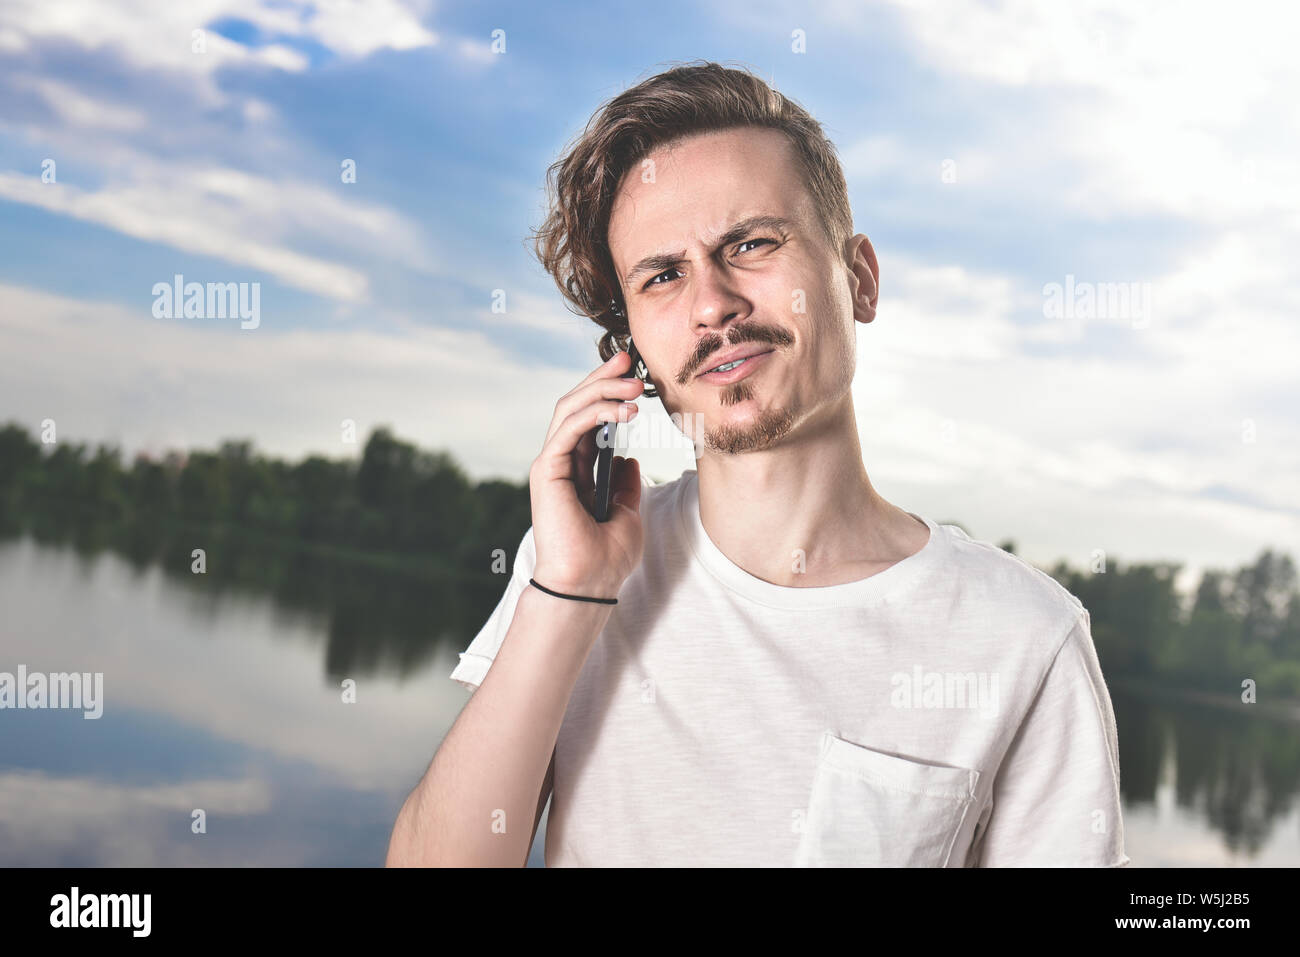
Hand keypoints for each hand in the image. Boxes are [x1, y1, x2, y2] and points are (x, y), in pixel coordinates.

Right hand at [528, 350, 644, 597]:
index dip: (608, 392)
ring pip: (570, 410)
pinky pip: (569, 428)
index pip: (588, 418)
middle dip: (603, 379)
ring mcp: (551, 465)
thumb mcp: (627, 513)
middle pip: (577, 406)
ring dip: (603, 390)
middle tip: (629, 359)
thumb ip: (625, 484)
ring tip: (634, 383)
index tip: (634, 374)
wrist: (588, 584)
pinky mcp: (547, 470)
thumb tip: (629, 459)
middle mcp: (560, 462)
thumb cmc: (605, 558)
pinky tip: (623, 411)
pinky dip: (595, 413)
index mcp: (577, 471)